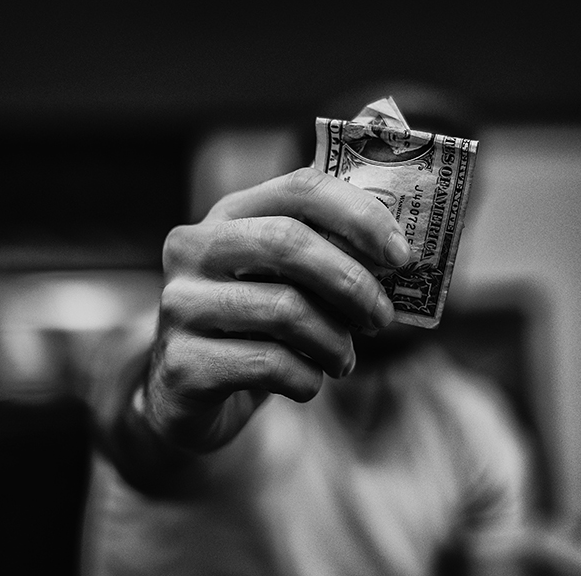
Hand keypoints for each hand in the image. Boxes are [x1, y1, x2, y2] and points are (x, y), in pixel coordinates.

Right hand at [140, 167, 411, 454]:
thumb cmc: (254, 325)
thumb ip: (328, 255)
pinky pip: (270, 365)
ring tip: (343, 359)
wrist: (185, 391)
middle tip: (380, 318)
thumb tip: (401, 254)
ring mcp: (179, 305)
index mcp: (227, 214)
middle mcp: (193, 248)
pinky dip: (307, 379)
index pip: (300, 188)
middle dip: (352, 283)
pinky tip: (307, 382)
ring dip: (335, 342)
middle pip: (288, 242)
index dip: (359, 216)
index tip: (402, 256)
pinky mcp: (183, 364)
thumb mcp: (284, 280)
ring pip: (285, 310)